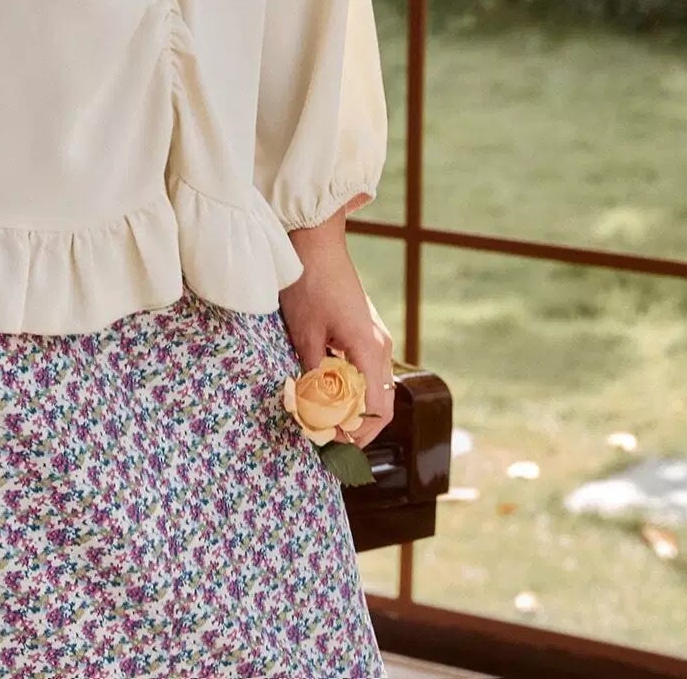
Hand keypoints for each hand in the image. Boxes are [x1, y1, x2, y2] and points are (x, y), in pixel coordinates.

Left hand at [279, 216, 395, 450]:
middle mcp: (380, 346)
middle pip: (381, 403)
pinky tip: (327, 391)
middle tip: (330, 442)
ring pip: (375, 387)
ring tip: (326, 420)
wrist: (315, 241)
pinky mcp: (365, 329)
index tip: (332, 446)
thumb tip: (312, 410)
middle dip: (358, 428)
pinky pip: (367, 370)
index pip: (376, 410)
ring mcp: (375, 336)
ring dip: (355, 408)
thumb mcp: (305, 333)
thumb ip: (313, 374)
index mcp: (369, 350)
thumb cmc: (309, 283)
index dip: (357, 434)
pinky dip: (353, 388)